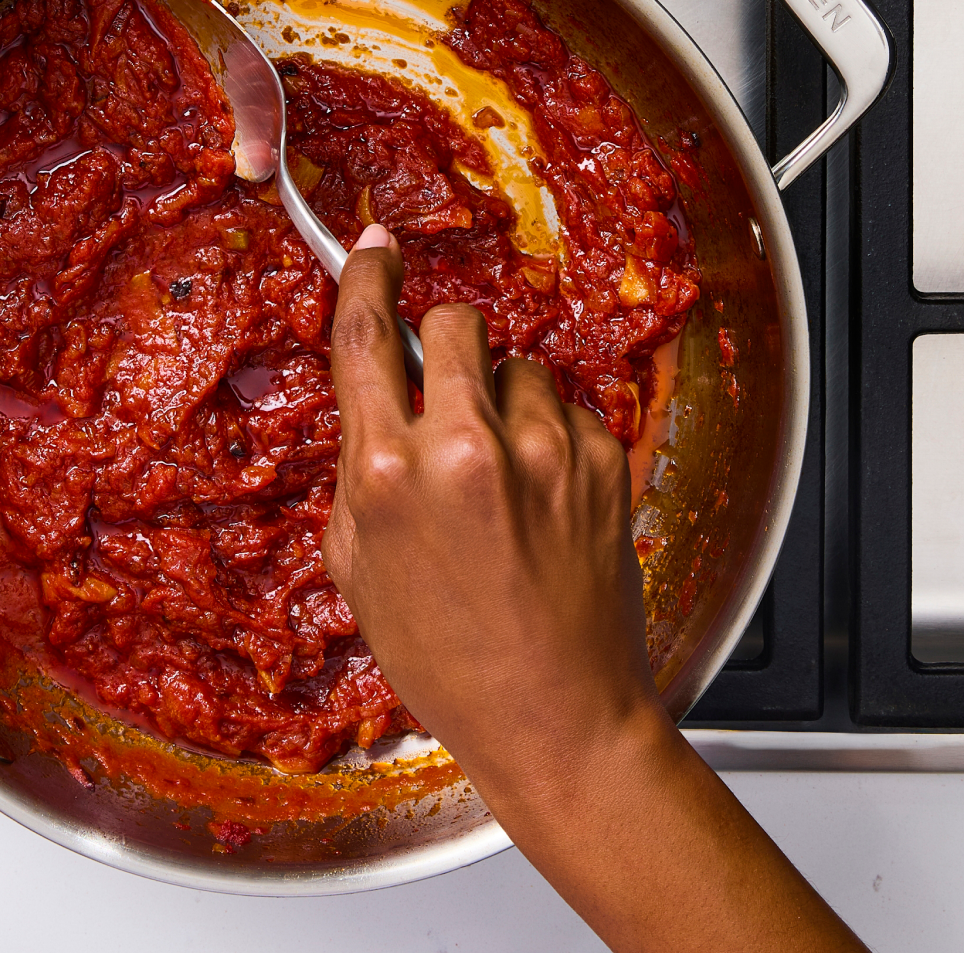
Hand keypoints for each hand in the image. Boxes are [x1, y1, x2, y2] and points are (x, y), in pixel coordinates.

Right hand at [324, 225, 865, 952]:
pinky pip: (568, 412)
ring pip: (517, 370)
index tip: (376, 247)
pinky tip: (544, 503)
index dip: (368, 275)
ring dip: (504, 404)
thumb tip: (374, 411)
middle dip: (445, 344)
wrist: (557, 717)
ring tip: (504, 481)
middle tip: (446, 395)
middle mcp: (468, 447)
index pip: (368, 334)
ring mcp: (545, 450)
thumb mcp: (360, 571)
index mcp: (390, 472)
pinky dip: (553, 440)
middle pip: (455, 324)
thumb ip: (361, 474)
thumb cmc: (450, 662)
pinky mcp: (602, 461)